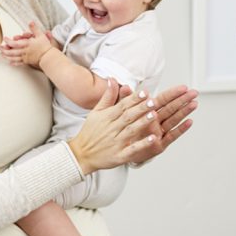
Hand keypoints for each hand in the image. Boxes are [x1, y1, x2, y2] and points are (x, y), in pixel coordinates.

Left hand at [0, 22, 55, 67]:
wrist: (49, 57)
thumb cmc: (45, 46)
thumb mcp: (40, 35)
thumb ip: (34, 29)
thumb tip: (31, 22)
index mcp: (26, 44)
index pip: (15, 43)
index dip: (8, 41)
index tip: (5, 38)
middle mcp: (24, 51)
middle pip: (11, 52)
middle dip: (4, 50)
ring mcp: (25, 57)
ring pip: (13, 58)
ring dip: (7, 56)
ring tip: (2, 55)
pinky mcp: (27, 62)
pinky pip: (19, 63)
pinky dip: (14, 63)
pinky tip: (10, 63)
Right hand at [67, 80, 197, 174]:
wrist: (81, 154)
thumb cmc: (90, 132)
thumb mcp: (96, 112)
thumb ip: (107, 96)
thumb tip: (112, 79)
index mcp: (107, 117)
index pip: (122, 105)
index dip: (133, 98)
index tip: (144, 92)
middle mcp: (112, 129)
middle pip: (128, 117)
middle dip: (141, 108)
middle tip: (153, 101)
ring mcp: (116, 143)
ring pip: (131, 131)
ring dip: (143, 123)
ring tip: (154, 115)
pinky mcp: (119, 156)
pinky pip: (132, 149)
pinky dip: (142, 144)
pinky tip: (152, 139)